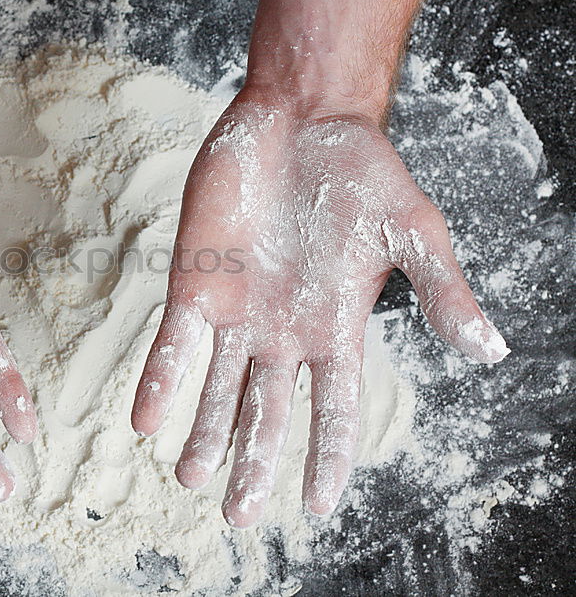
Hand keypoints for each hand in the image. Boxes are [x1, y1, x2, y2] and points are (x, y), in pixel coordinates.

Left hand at [131, 93, 507, 526]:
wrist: (304, 121)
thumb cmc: (364, 174)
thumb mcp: (413, 233)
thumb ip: (442, 291)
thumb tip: (492, 351)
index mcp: (334, 329)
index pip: (332, 410)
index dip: (326, 458)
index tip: (315, 507)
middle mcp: (281, 332)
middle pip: (266, 412)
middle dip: (252, 462)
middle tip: (236, 515)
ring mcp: (235, 310)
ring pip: (215, 388)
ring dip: (203, 434)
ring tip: (188, 478)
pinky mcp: (196, 282)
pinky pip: (174, 341)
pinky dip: (161, 379)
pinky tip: (145, 418)